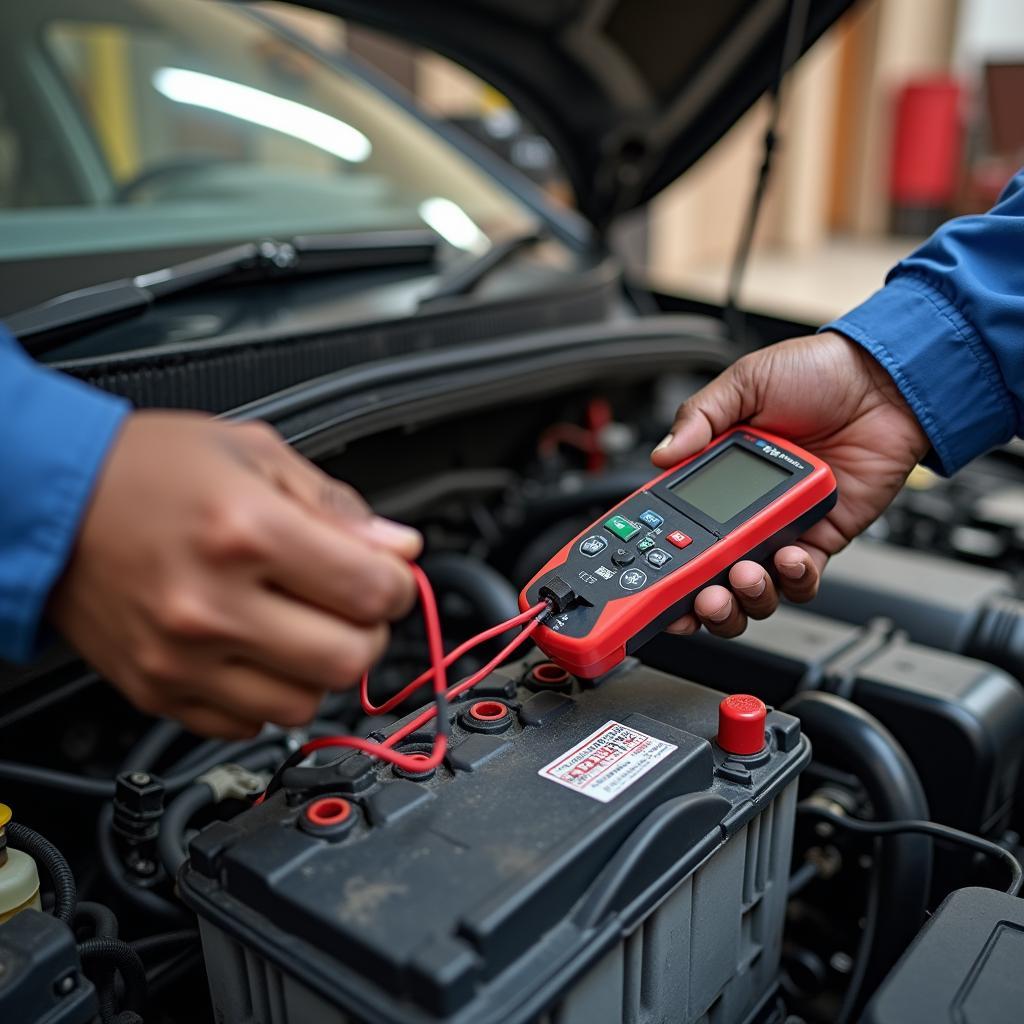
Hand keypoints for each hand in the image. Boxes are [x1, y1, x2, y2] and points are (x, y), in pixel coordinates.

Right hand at [48, 412, 421, 737]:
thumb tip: (400, 548)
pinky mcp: (157, 691)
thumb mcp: (253, 452)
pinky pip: (246, 724)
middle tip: (351, 605)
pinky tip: (256, 651)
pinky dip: (267, 695)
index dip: (400, 584)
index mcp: (246, 531)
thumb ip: (335, 504)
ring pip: (303, 705)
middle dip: (369, 631)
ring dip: (320, 669)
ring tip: (300, 627)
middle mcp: (213, 604)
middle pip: (348, 659)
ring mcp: (181, 658)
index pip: (372, 591)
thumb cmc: (145, 470)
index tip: (390, 575)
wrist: (47, 501)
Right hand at [651, 332, 928, 636]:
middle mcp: (742, 509)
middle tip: (698, 594)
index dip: (657, 560)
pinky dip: (793, 580)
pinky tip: (789, 557)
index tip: (647, 579)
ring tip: (745, 574)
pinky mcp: (820, 537)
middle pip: (708, 573)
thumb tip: (662, 454)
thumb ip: (699, 417)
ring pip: (753, 588)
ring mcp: (781, 528)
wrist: (886, 381)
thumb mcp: (744, 382)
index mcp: (713, 475)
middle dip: (697, 598)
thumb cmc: (819, 372)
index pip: (672, 527)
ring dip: (744, 595)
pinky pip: (802, 579)